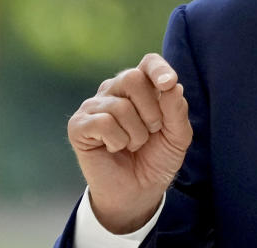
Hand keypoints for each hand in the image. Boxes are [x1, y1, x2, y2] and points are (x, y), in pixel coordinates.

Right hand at [68, 53, 192, 232]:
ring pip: (120, 106)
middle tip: (152, 130)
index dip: (159, 69)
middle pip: (133, 78)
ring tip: (134, 144)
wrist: (139, 192)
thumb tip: (172, 86)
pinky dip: (117, 141)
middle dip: (151, 110)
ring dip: (136, 133)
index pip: (149, 62)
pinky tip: (114, 148)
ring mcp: (95, 106)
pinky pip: (103, 122)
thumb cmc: (157, 159)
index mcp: (142, 87)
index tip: (168, 84)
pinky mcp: (78, 125)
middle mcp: (116, 90)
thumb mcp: (177, 136)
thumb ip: (177, 111)